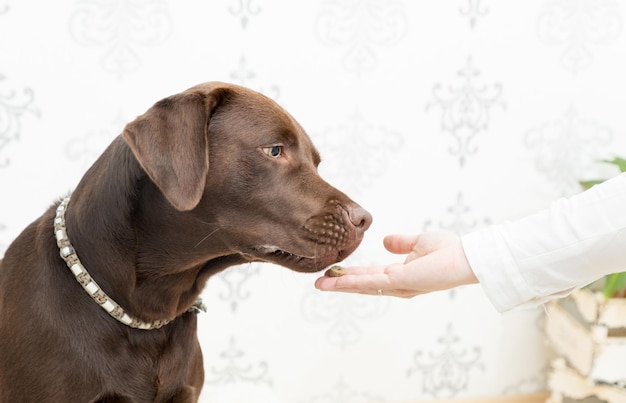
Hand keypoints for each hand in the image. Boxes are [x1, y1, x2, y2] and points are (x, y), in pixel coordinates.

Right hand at [314, 231, 477, 296]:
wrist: (466, 257)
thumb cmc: (449, 251)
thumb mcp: (419, 242)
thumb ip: (402, 243)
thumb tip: (385, 241)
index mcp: (401, 275)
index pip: (370, 276)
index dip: (352, 275)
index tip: (334, 271)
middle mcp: (397, 284)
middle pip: (363, 285)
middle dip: (340, 284)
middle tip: (319, 282)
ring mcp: (398, 285)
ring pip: (363, 286)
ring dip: (341, 285)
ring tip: (320, 284)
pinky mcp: (400, 281)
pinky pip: (371, 282)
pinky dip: (352, 282)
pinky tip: (337, 280)